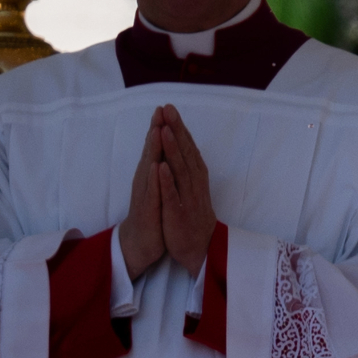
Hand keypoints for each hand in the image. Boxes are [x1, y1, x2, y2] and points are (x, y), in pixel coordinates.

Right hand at [117, 113, 164, 279]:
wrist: (141, 242)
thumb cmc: (151, 212)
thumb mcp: (158, 186)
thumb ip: (161, 167)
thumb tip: (165, 148)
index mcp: (152, 175)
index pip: (157, 147)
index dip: (161, 128)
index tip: (166, 107)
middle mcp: (146, 181)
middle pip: (151, 152)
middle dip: (156, 130)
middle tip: (160, 109)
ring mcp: (146, 195)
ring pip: (149, 168)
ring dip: (153, 150)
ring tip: (157, 130)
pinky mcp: (147, 210)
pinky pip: (152, 193)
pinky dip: (154, 179)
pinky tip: (155, 167)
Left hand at [153, 105, 217, 278]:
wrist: (197, 249)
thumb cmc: (190, 215)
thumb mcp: (190, 188)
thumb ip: (187, 168)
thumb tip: (182, 145)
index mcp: (195, 176)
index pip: (188, 147)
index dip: (179, 128)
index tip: (169, 108)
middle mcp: (194, 184)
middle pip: (186, 153)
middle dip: (176, 130)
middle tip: (168, 109)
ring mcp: (188, 199)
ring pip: (181, 171)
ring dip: (173, 150)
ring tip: (166, 130)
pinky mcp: (179, 215)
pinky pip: (173, 196)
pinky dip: (167, 182)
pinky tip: (161, 167)